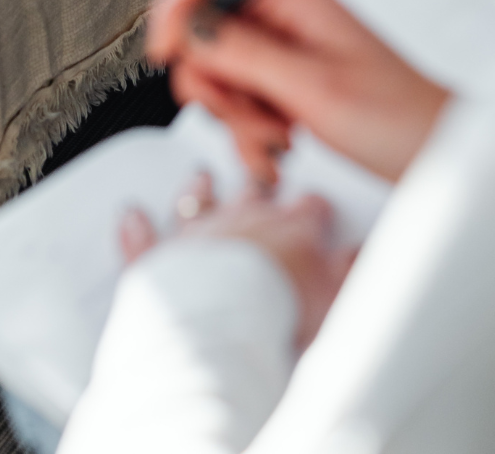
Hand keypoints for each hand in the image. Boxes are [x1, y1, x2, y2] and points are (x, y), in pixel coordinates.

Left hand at [119, 169, 354, 349]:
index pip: (308, 211)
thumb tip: (364, 255)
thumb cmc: (280, 310)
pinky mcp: (160, 262)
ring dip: (199, 190)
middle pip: (252, 194)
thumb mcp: (334, 297)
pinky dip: (136, 228)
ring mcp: (199, 237)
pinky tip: (129, 214)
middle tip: (259, 171)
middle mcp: (242, 223)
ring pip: (198, 203)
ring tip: (200, 174)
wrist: (227, 322)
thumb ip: (351, 271)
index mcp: (288, 232)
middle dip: (257, 183)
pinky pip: (144, 240)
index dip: (315, 209)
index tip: (318, 206)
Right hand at [147, 0, 450, 186]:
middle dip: (216, 83)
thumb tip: (187, 27)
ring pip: (220, 72)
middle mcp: (288, 15)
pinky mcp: (290, 84)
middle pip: (206, 30)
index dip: (176, 7)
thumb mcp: (311, 88)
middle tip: (249, 114)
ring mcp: (288, 50)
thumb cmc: (399, 119)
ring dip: (236, 115)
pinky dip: (250, 132)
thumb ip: (244, 53)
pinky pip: (242, 100)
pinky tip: (280, 149)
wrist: (439, 158)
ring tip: (276, 138)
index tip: (164, 53)